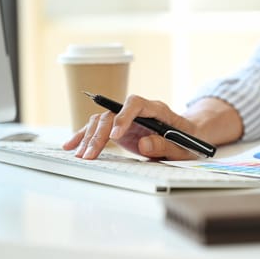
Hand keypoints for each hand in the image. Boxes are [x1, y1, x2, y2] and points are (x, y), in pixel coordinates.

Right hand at [62, 95, 201, 159]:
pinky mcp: (119, 128)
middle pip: (113, 113)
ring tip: (80, 155)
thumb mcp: (183, 148)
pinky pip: (99, 128)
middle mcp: (138, 110)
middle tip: (90, 154)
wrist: (188, 137)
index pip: (136, 103)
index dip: (124, 116)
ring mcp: (127, 118)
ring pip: (102, 120)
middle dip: (100, 134)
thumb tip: (144, 144)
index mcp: (157, 109)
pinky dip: (84, 136)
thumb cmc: (188, 141)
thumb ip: (165, 146)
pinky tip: (71, 146)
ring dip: (89, 137)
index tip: (116, 136)